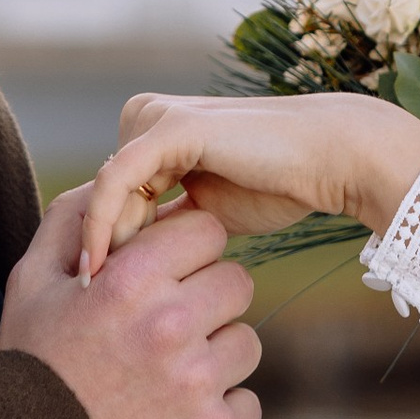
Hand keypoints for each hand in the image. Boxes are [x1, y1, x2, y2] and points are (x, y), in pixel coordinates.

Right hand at [0, 180, 260, 418]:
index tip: (168, 276)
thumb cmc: (29, 367)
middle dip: (206, 300)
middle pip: (236, 282)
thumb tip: (111, 178)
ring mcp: (196, 385)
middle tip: (166, 330)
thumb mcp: (31, 283)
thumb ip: (72, 221)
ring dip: (215, 357)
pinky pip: (247, 403)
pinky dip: (219, 412)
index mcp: (130, 279)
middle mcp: (170, 325)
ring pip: (246, 343)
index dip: (189, 251)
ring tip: (166, 379)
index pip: (208, 231)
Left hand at [77, 92, 419, 276]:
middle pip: (103, 194)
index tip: (89, 298)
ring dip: (102, 243)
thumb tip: (126, 267)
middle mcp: (150, 114)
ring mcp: (158, 117)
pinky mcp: (172, 128)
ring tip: (102, 296)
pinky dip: (103, 227)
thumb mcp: (207, 211)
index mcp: (156, 130)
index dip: (100, 244)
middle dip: (103, 247)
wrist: (330, 159)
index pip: (109, 194)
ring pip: (104, 191)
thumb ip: (169, 222)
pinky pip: (118, 181)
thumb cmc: (279, 186)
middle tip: (95, 304)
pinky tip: (100, 267)